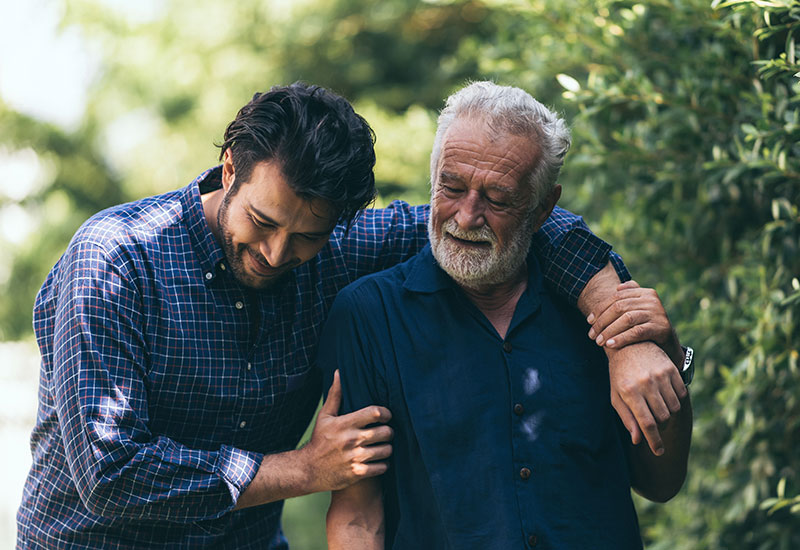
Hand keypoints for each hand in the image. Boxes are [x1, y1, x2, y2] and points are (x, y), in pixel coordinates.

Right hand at [299, 370, 393, 491]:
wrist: (308, 470)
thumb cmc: (319, 440)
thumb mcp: (325, 417)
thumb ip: (335, 395)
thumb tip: (339, 372)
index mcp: (345, 423)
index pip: (374, 413)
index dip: (385, 413)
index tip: (385, 416)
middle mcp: (351, 440)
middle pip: (385, 432)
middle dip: (389, 431)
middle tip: (386, 432)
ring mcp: (355, 458)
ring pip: (386, 450)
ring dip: (387, 448)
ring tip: (383, 446)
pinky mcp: (357, 473)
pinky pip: (382, 467)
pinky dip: (383, 464)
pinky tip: (378, 460)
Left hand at [587, 281, 682, 365]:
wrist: (669, 344)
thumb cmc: (647, 325)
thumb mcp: (639, 309)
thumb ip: (629, 297)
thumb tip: (617, 288)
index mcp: (645, 292)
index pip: (616, 297)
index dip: (600, 309)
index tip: (589, 321)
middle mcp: (652, 300)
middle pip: (619, 307)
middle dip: (602, 321)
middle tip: (592, 335)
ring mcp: (657, 313)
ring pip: (627, 319)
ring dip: (609, 331)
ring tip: (599, 342)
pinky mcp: (661, 328)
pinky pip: (637, 332)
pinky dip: (622, 338)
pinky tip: (610, 345)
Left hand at [607, 343, 686, 454]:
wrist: (628, 346)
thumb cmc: (619, 375)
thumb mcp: (617, 396)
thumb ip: (627, 418)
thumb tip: (638, 440)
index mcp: (629, 392)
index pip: (646, 423)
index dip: (654, 441)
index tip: (659, 451)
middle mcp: (646, 383)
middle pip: (662, 417)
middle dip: (660, 425)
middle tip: (654, 421)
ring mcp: (660, 375)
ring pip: (674, 408)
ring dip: (668, 413)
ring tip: (657, 406)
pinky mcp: (671, 369)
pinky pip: (681, 395)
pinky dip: (676, 400)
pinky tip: (665, 396)